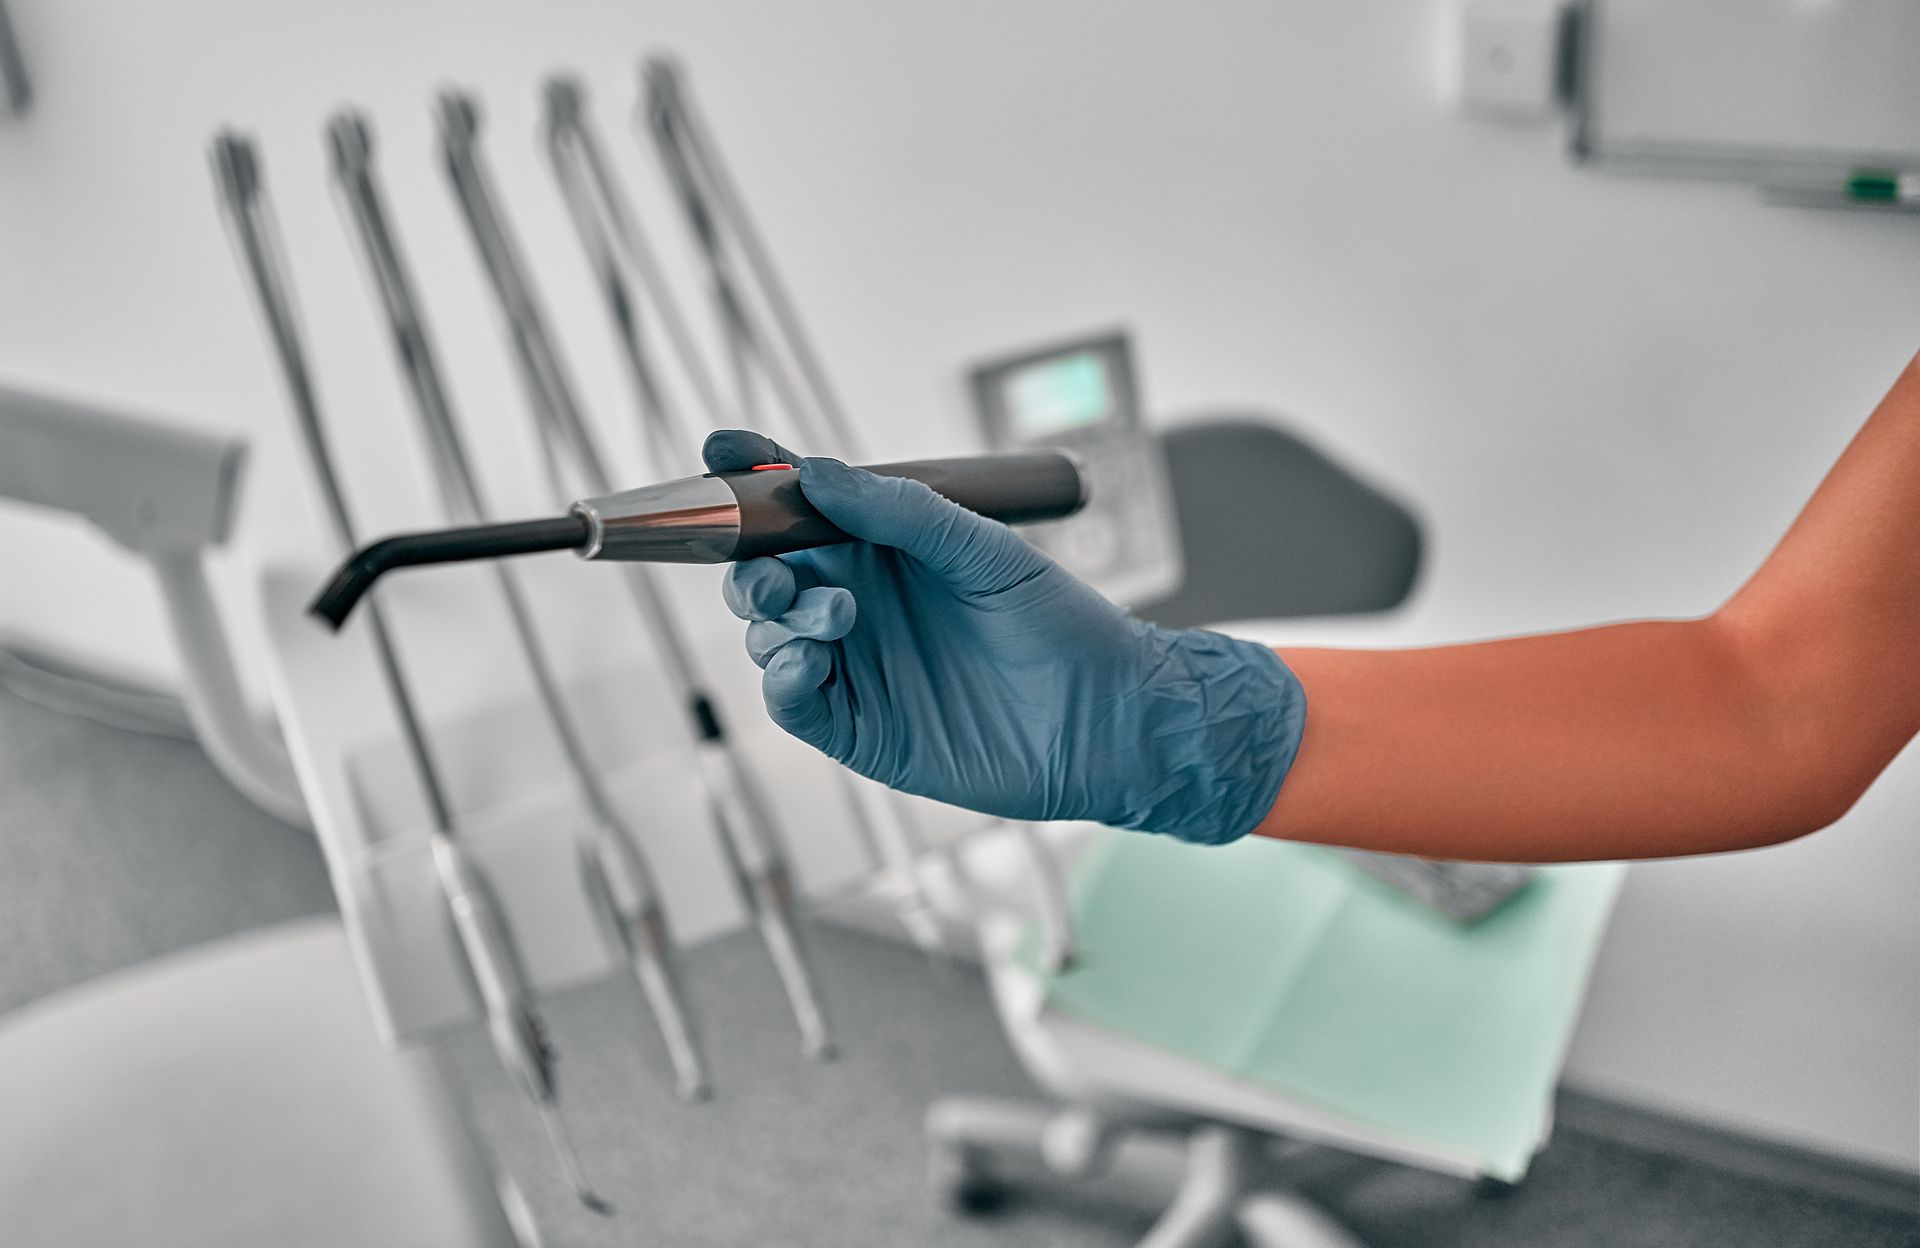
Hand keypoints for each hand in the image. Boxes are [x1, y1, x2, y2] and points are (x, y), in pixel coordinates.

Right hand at [705, 430, 1306, 844]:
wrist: (1110, 718)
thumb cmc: (1062, 625)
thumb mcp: (984, 550)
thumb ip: (901, 512)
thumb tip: (815, 472)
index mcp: (884, 551)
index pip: (800, 506)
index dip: (752, 477)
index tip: (720, 450)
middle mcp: (859, 604)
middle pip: (766, 575)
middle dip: (750, 566)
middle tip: (776, 571)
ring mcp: (855, 668)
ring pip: (769, 636)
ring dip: (775, 621)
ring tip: (832, 619)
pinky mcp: (861, 731)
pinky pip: (794, 702)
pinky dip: (783, 680)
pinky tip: (805, 663)